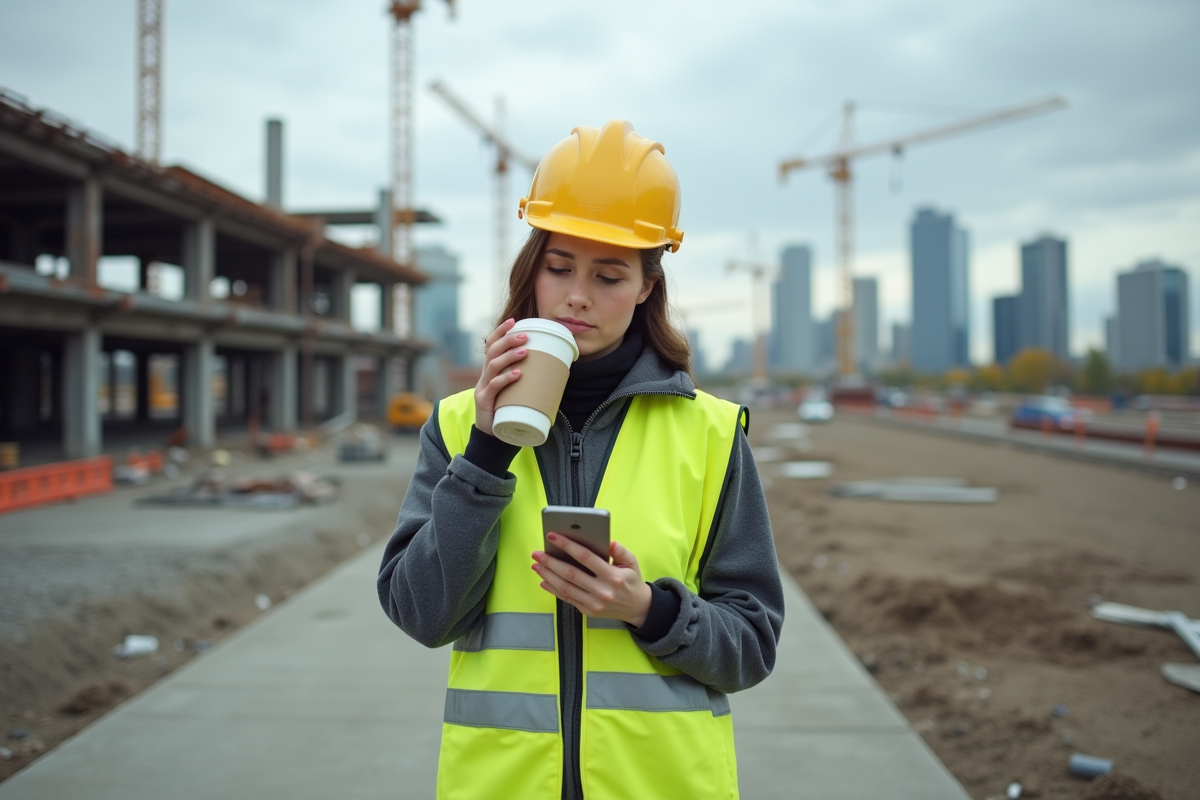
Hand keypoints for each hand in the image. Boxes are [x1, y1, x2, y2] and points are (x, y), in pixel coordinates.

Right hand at [474, 318, 528, 436]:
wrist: (492, 434)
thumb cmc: (507, 409)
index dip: (500, 331)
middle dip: (508, 340)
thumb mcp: (515, 389)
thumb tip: (556, 369)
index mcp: (491, 369)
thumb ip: (527, 378)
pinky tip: (517, 374)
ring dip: (510, 356)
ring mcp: (483, 387)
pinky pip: (494, 386)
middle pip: (492, 351)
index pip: (491, 344)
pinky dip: (505, 379)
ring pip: (493, 365)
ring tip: (525, 351)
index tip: (513, 321)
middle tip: (525, 336)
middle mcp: (484, 375)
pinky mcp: (484, 400)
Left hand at [532, 535, 652, 626]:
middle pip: (570, 573)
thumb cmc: (631, 581)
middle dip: (550, 562)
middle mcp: (602, 591)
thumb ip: (621, 551)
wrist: (637, 607)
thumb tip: (610, 542)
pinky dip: (553, 589)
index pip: (585, 557)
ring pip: (565, 587)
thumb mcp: (632, 563)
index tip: (553, 536)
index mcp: (612, 576)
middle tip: (536, 554)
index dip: (567, 546)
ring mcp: (593, 603)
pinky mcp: (588, 611)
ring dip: (547, 575)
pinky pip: (567, 598)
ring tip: (536, 565)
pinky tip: (543, 580)